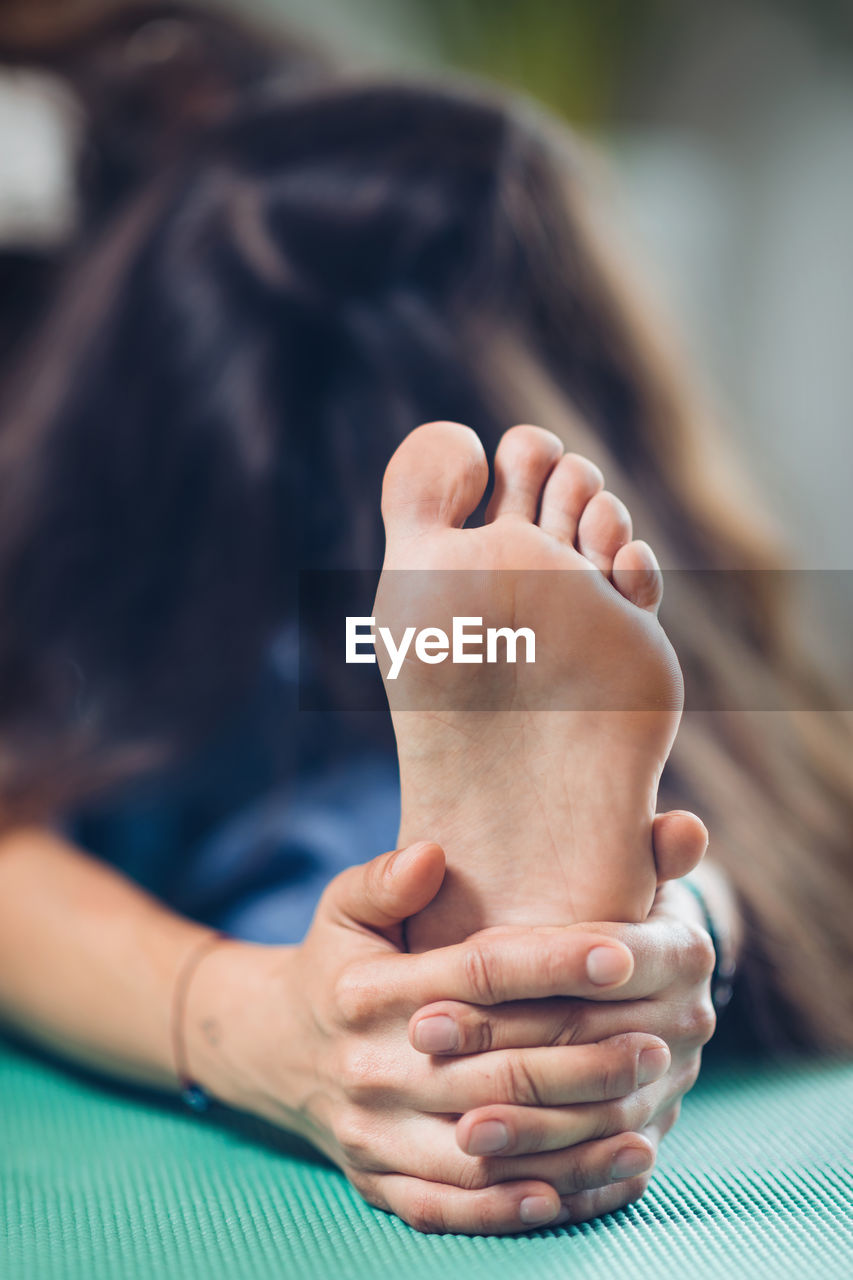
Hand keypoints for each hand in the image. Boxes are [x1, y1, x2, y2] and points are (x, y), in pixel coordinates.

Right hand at [188, 841, 672, 1234]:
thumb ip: (386, 879)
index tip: (620, 952)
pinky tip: (577, 1190)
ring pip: (484, 1151)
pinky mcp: (380, 1185)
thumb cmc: (335, 964)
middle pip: (493, 1070)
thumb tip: (433, 854)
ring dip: (569, 1144)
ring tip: (645, 1125)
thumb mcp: (343, 907)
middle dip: (583, 1059)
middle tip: (658, 1042)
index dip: (551, 963)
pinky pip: (456, 1208)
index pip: (475, 977)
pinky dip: (518, 1206)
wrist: (273, 1051)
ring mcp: (374, 1137)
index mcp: (367, 993)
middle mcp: (370, 1069)